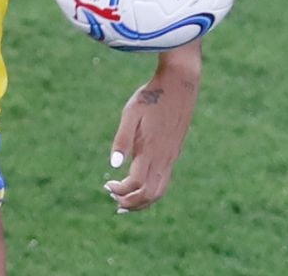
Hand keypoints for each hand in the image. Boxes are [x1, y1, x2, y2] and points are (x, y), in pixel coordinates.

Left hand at [104, 46, 200, 211]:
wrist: (180, 84)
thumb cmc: (151, 97)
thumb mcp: (131, 114)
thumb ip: (123, 139)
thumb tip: (113, 166)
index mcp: (151, 150)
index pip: (137, 185)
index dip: (121, 191)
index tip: (107, 185)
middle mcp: (164, 158)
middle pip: (151, 194)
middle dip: (132, 203)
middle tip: (114, 202)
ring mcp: (172, 156)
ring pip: (160, 190)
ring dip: (143, 200)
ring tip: (126, 201)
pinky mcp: (174, 152)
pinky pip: (165, 180)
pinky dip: (152, 190)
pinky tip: (141, 185)